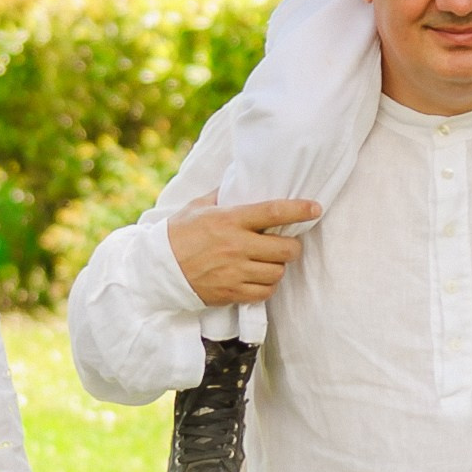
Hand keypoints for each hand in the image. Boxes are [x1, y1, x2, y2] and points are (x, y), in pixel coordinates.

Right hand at [167, 191, 320, 306]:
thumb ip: (222, 194)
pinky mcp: (231, 293)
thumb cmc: (178, 234)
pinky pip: (264, 293)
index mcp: (229, 220)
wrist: (156, 270)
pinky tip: (258, 279)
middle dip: (292, 246)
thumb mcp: (198, 206)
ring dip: (278, 267)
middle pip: (285, 249)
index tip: (315, 208)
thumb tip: (239, 178)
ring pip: (278, 272)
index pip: (273, 212)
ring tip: (269, 262)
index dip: (299, 210)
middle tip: (286, 243)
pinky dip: (266, 286)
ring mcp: (234, 272)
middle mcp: (236, 246)